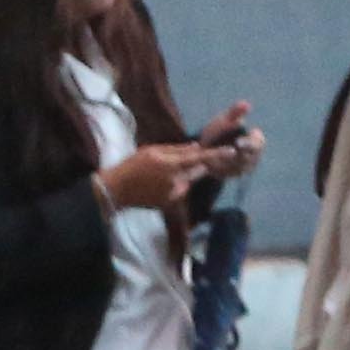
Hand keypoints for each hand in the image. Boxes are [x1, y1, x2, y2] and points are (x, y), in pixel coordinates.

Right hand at [95, 138, 221, 211]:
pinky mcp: (171, 203)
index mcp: (172, 166)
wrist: (117, 190)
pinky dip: (176, 184)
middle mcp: (177, 181)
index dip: (217, 155)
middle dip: (197, 164)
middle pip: (197, 170)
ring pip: (189, 181)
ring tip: (161, 173)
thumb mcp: (153, 151)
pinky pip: (181, 190)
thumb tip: (196, 146)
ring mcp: (175, 194)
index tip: (232, 151)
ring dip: (185, 175)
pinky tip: (159, 183)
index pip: (200, 159)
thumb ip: (176, 149)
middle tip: (181, 159)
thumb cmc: (133, 166)